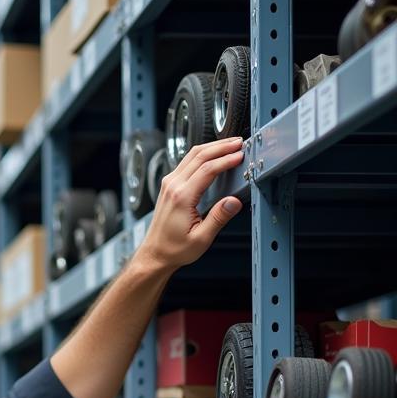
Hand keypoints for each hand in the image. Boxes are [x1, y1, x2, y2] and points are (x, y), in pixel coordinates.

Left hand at [136, 137, 245, 273]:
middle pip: (199, 155)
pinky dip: (203, 154)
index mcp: (181, 198)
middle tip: (239, 143)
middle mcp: (173, 187)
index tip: (241, 156)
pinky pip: (186, 162)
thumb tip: (234, 202)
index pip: (207, 169)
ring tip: (230, 145)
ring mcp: (168, 184)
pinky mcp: (168, 185)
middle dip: (222, 146)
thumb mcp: (201, 239)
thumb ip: (218, 218)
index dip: (226, 159)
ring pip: (192, 155)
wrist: (155, 254)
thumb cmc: (174, 249)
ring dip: (212, 147)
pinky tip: (214, 155)